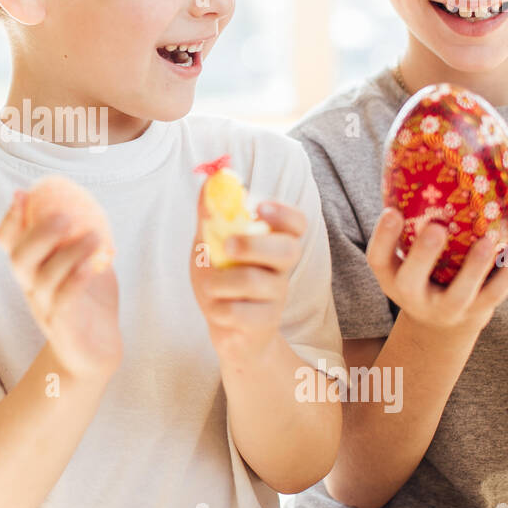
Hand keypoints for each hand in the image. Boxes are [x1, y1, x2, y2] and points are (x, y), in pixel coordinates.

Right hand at [0, 190, 121, 378]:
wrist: (96, 354)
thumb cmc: (89, 303)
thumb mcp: (83, 263)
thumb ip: (79, 238)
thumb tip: (85, 201)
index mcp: (32, 271)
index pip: (8, 244)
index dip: (10, 220)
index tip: (22, 194)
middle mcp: (31, 289)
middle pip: (19, 259)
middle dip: (39, 234)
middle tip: (65, 216)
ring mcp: (45, 309)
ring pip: (44, 279)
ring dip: (68, 254)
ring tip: (94, 236)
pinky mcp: (63, 328)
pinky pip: (64, 302)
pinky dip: (76, 280)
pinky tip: (93, 264)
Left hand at [190, 191, 305, 368]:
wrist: (224, 329)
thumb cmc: (222, 279)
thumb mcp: (211, 243)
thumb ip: (211, 213)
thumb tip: (211, 179)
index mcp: (273, 241)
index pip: (296, 223)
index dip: (283, 213)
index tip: (259, 207)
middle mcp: (282, 268)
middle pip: (289, 250)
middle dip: (255, 244)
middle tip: (228, 246)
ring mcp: (277, 297)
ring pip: (254, 282)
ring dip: (219, 281)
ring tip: (211, 286)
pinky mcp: (265, 324)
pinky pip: (238, 313)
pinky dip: (217, 309)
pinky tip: (218, 310)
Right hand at [367, 208, 507, 336]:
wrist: (443, 320)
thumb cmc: (424, 270)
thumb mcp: (407, 256)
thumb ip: (410, 226)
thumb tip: (414, 167)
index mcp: (392, 276)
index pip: (378, 259)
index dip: (383, 237)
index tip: (392, 211)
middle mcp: (413, 296)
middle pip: (411, 280)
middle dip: (424, 255)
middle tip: (436, 228)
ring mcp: (446, 308)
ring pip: (459, 293)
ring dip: (475, 267)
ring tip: (489, 239)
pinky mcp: (476, 312)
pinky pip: (495, 296)